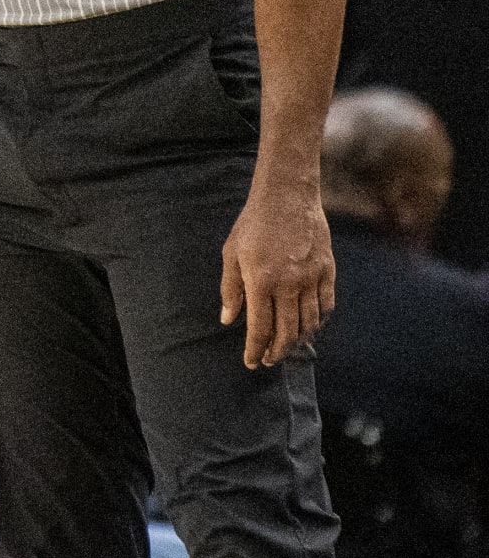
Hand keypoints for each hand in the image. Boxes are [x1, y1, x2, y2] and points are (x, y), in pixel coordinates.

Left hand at [221, 177, 334, 368]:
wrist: (287, 195)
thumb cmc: (253, 223)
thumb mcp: (231, 253)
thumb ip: (230, 289)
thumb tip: (228, 319)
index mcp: (260, 281)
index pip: (259, 328)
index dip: (254, 349)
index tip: (251, 362)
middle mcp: (288, 283)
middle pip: (286, 332)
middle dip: (276, 351)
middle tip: (268, 360)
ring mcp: (311, 277)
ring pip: (309, 322)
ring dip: (298, 340)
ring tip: (286, 345)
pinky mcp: (328, 270)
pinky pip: (326, 305)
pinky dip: (319, 320)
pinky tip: (308, 325)